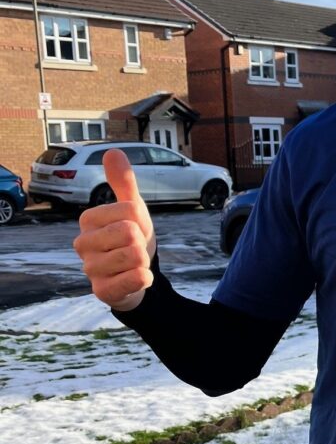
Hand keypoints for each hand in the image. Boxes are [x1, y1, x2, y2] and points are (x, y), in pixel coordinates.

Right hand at [72, 149, 155, 311]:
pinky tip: (137, 278)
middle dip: (142, 241)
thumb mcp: (132, 208)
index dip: (141, 220)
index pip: (130, 210)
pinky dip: (145, 278)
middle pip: (130, 232)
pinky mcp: (102, 291)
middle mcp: (83, 244)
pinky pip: (136, 279)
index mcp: (88, 219)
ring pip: (134, 256)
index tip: (134, 228)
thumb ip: (123, 182)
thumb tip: (112, 151)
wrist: (136, 274)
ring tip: (133, 262)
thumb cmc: (131, 237)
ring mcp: (90, 269)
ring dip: (143, 260)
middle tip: (134, 247)